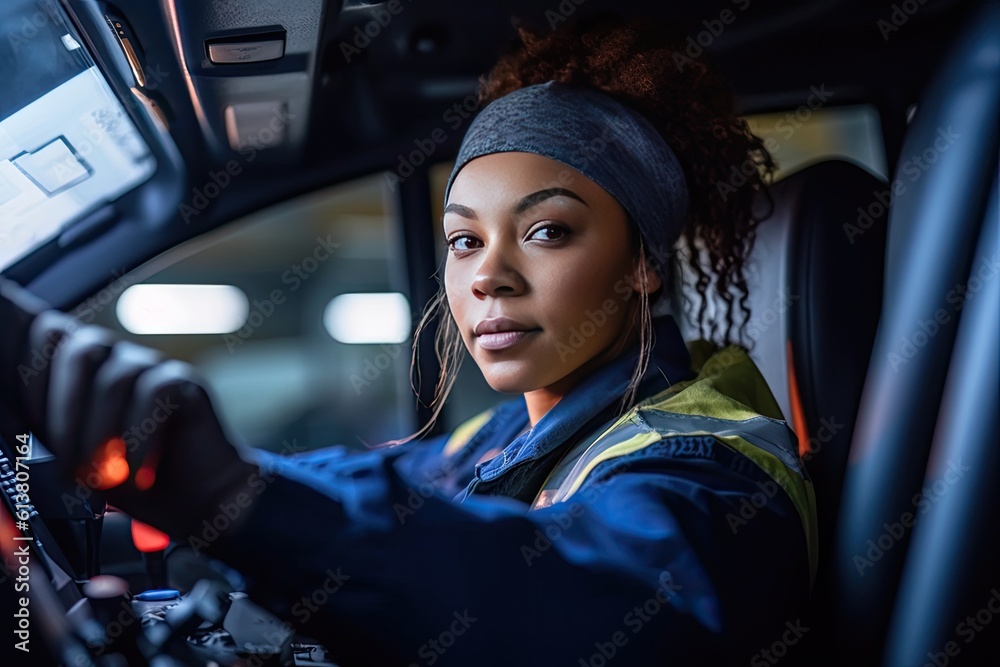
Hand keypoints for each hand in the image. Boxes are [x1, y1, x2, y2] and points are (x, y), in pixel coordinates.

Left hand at [0, 277, 259, 539]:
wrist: (191, 500)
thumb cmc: (121, 479)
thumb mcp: (62, 456)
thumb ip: (35, 430)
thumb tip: (8, 423)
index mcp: (71, 369)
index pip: (44, 330)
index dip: (17, 313)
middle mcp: (109, 357)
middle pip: (75, 347)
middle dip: (61, 413)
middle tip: (66, 468)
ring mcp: (147, 365)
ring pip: (112, 379)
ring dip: (98, 436)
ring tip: (101, 480)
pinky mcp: (183, 382)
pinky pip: (154, 394)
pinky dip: (138, 439)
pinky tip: (136, 471)